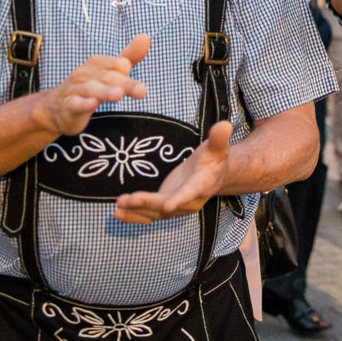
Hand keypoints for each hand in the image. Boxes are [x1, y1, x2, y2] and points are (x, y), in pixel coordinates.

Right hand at [35, 35, 149, 138]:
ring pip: (93, 90)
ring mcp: (76, 89)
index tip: (127, 68)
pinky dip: (83, 104)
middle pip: (109, 78)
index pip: (116, 64)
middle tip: (142, 90)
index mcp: (97, 63)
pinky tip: (92, 105)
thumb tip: (146, 36)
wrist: (57, 107)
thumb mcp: (111, 71)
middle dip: (125, 83)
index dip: (123, 67)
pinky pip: (76, 104)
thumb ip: (130, 56)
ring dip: (105, 92)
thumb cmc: (90, 85)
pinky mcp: (69, 106)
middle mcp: (86, 73)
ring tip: (118, 94)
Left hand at [113, 120, 230, 222]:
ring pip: (155, 213)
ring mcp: (176, 207)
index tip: (167, 205)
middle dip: (147, 204)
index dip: (179, 199)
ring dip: (136, 211)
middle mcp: (189, 200)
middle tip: (128, 200)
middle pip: (167, 205)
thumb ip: (218, 138)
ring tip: (118, 207)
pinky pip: (149, 215)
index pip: (191, 192)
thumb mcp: (217, 147)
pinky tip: (117, 213)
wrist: (215, 176)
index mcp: (202, 184)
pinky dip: (134, 216)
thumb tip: (224, 124)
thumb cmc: (214, 158)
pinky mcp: (165, 207)